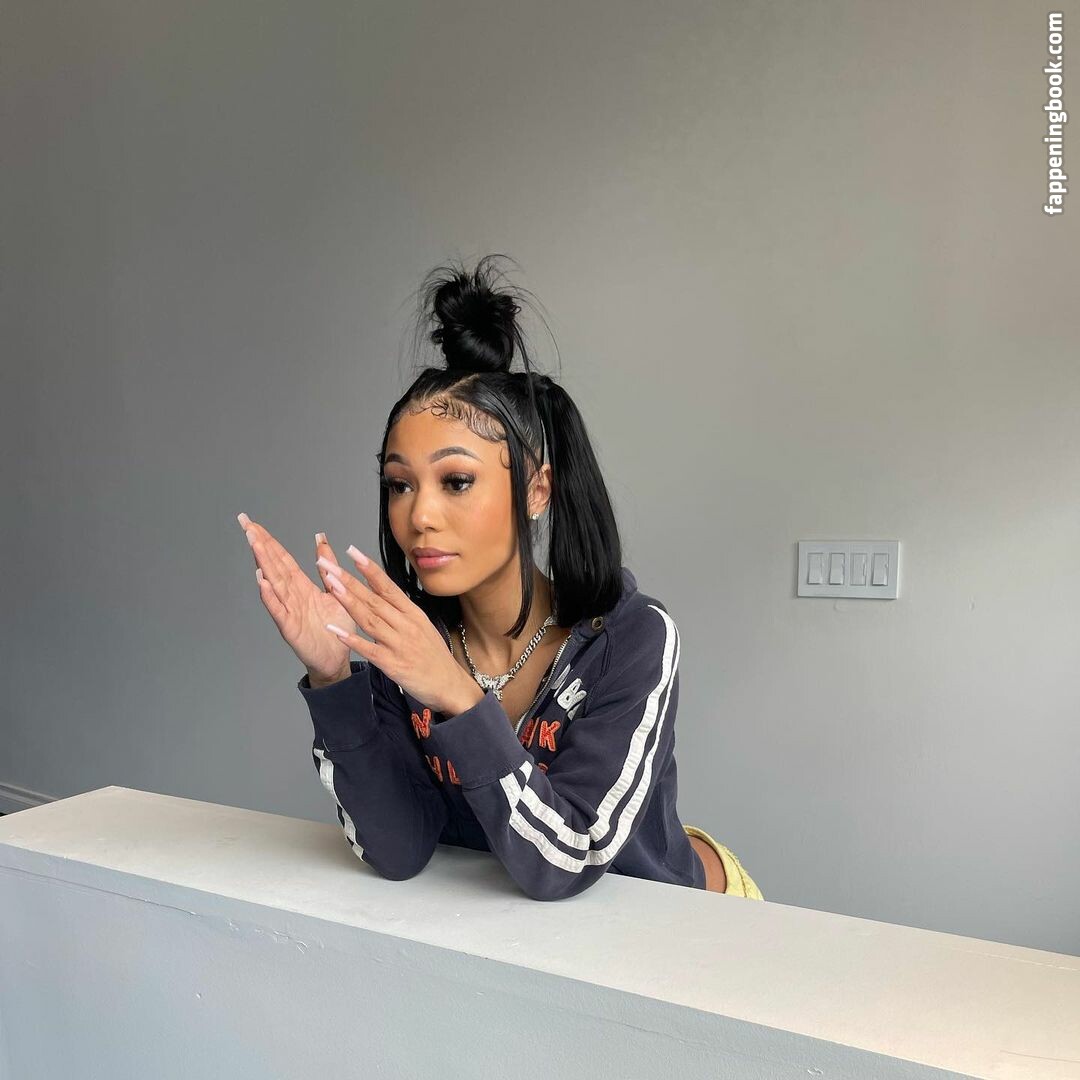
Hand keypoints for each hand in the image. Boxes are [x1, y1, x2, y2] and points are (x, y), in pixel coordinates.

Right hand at [238, 512, 352, 681]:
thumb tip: (320, 539)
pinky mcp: (291, 628)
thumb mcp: (336, 590)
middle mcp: (291, 595)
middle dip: (260, 544)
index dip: (269, 540)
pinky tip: (262, 583)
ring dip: (263, 563)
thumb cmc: (334, 627)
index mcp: (301, 586)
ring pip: (273, 583)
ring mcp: (288, 611)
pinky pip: (279, 611)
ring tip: (254, 544)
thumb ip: (327, 566)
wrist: (336, 658)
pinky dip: (270, 597)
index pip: (281, 558)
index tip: (254, 524)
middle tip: (246, 524)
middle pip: (273, 565)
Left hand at [316, 545, 472, 713]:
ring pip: (369, 619)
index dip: (368, 568)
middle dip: (348, 579)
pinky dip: (352, 640)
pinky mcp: (393, 665)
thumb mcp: (422, 625)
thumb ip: (401, 610)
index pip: (387, 586)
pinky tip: (336, 631)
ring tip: (330, 585)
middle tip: (327, 564)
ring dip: (348, 601)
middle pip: (373, 599)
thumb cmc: (434, 656)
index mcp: (413, 613)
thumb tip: (382, 591)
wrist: (450, 685)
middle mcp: (406, 625)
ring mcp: (399, 644)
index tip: (351, 552)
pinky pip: (369, 650)